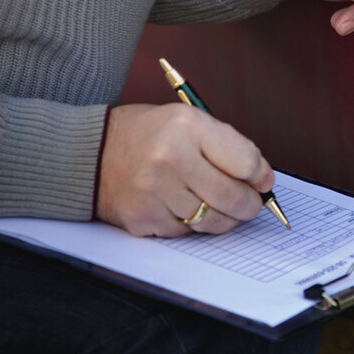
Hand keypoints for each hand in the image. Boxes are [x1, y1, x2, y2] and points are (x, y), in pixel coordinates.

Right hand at [96, 104, 273, 236]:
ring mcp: (155, 190)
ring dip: (225, 218)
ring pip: (213, 220)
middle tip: (251, 203)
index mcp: (188, 126)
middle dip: (249, 204)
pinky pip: (187, 232)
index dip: (261, 175)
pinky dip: (193, 225)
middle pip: (233, 196)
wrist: (90, 153)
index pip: (246, 161)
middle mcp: (171, 157)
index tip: (263, 181)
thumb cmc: (148, 135)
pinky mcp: (143, 218)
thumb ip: (227, 146)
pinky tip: (185, 208)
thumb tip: (263, 179)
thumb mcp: (188, 121)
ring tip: (222, 207)